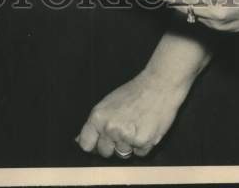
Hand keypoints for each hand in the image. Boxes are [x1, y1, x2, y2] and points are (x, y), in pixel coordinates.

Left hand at [76, 68, 190, 159]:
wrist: (159, 85)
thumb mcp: (109, 102)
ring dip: (129, 145)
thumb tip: (79, 140)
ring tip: (136, 125)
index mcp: (98, 116)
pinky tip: (146, 128)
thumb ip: (95, 123)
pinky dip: (143, 145)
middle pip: (104, 152)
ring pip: (123, 154)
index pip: (86, 144)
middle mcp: (110, 128)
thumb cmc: (134, 92)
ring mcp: (126, 137)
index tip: (99, 142)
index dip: (93, 144)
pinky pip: (139, 154)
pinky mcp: (143, 142)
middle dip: (112, 145)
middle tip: (123, 129)